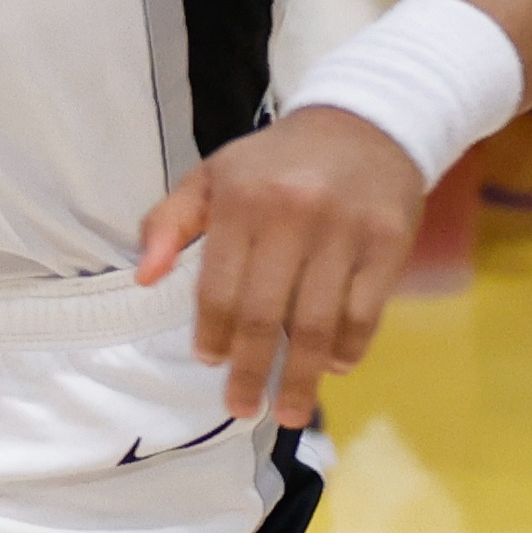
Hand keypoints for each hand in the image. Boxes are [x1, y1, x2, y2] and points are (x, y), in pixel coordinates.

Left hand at [136, 104, 426, 427]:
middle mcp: (292, 214)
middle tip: (243, 407)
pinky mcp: (387, 244)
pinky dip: (347, 348)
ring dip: (301, 377)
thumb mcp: (213, 175)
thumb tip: (144, 277)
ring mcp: (344, 231)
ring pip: (317, 323)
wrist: (364, 122)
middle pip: (265, 313)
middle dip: (252, 370)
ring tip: (289, 410)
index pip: (219, 285)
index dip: (212, 332)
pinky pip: (364, 313)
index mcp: (242, 199)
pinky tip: (332, 366)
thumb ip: (170, 222)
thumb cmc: (277, 161)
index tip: (209, 362)